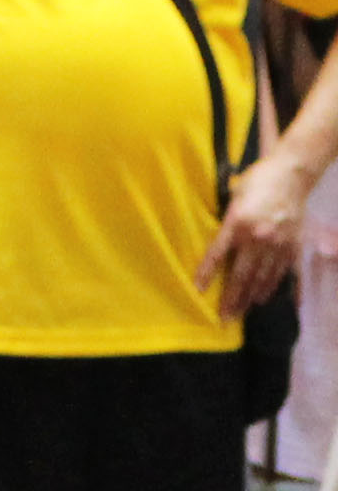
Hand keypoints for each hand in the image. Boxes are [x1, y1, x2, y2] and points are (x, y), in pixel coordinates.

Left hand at [197, 154, 305, 317]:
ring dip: (249, 298)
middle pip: (241, 275)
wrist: (293, 173)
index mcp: (238, 223)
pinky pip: (280, 271)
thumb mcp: (235, 197)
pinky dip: (271, 286)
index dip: (207, 274)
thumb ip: (228, 221)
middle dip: (232, 298)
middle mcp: (257, 237)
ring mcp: (277, 243)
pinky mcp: (292, 244)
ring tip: (240, 313)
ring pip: (261, 278)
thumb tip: (219, 241)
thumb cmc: (259, 180)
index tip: (198, 290)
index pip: (217, 254)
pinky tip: (263, 298)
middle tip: (224, 317)